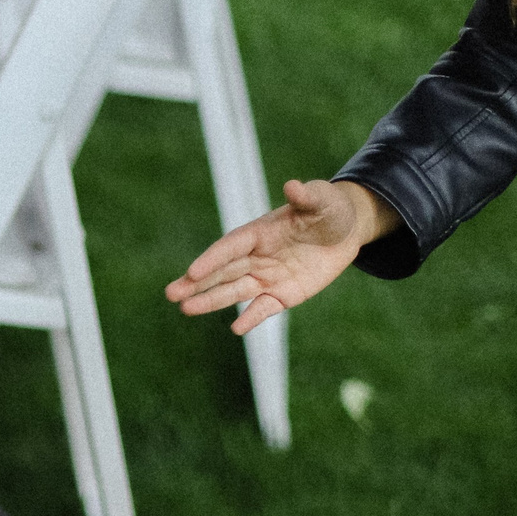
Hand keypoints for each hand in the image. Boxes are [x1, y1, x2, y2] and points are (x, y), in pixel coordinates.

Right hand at [165, 179, 401, 334]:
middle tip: (171, 294)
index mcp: (259, 232)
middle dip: (197, 283)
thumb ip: (306, 197)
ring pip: (234, 291)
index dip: (212, 259)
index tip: (193, 271)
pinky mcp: (282, 294)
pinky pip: (263, 308)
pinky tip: (237, 329)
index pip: (230, 247)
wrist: (345, 232)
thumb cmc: (329, 210)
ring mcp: (267, 277)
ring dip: (210, 301)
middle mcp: (256, 256)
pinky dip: (251, 318)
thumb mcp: (322, 200)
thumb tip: (293, 186)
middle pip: (222, 272)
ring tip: (186, 309)